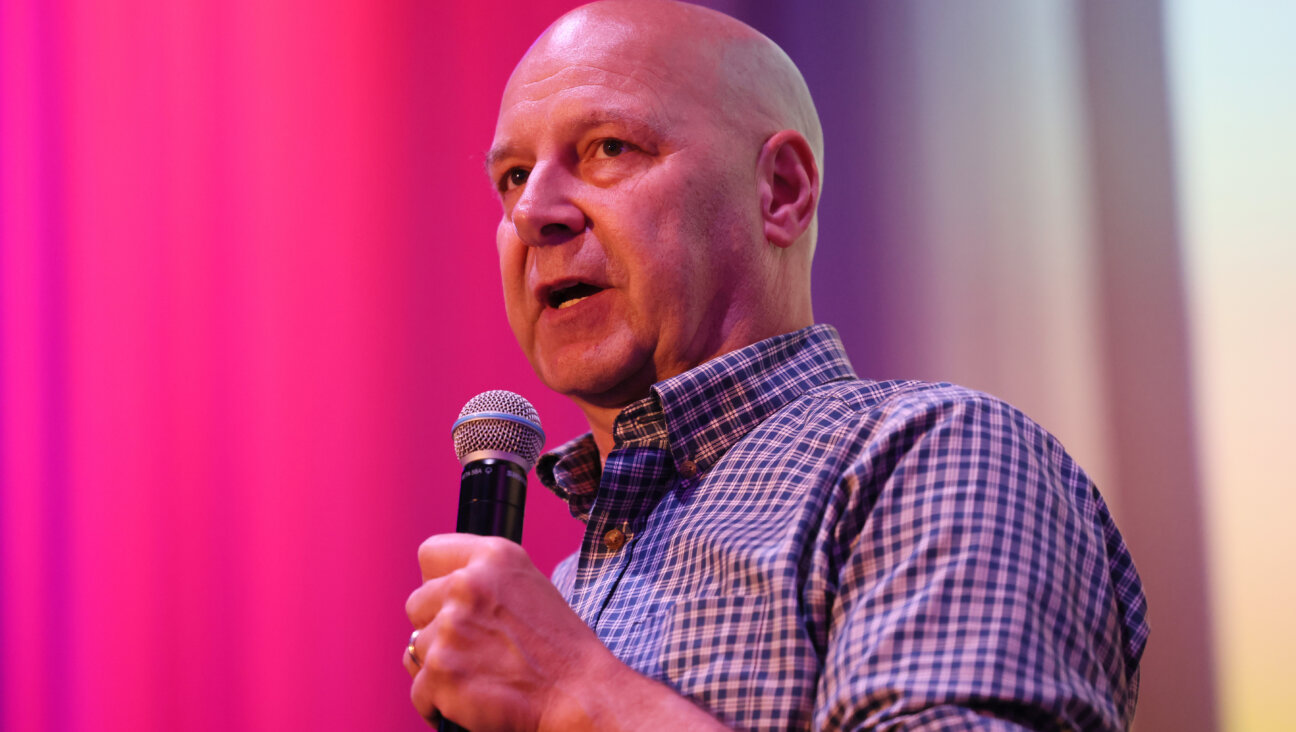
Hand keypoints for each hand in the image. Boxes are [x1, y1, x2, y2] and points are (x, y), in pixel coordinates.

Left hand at [403, 534, 614, 730]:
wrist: (578, 693)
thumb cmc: (558, 646)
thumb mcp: (527, 584)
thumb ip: (483, 577)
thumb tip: (440, 588)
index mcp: (492, 556)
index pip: (430, 553)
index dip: (437, 582)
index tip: (448, 602)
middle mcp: (468, 585)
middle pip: (417, 604)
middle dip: (437, 628)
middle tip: (473, 647)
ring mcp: (451, 628)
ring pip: (417, 649)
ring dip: (440, 666)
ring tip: (480, 673)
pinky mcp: (441, 671)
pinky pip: (419, 690)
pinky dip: (439, 703)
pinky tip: (472, 698)